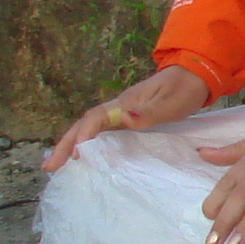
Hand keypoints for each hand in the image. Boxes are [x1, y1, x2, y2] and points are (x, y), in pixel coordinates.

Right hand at [45, 65, 210, 171]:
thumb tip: (125, 118)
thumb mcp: (173, 102)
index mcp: (125, 102)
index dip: (84, 135)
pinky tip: (83, 158)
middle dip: (65, 144)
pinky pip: (102, 134)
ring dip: (72, 146)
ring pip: (90, 130)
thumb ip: (151, 112)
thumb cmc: (185, 89)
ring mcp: (121, 114)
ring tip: (56, 166)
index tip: (76, 153)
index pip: (96, 118)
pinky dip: (89, 145)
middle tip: (48, 167)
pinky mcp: (128, 120)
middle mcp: (118, 108)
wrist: (196, 76)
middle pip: (85, 125)